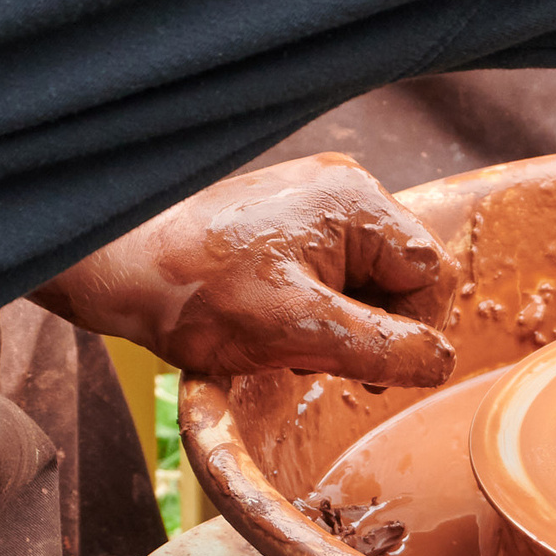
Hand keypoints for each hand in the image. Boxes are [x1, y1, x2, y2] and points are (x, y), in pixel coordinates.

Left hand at [32, 153, 456, 386]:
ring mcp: (312, 202)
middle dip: (373, 326)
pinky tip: (278, 325)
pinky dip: (318, 308)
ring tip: (292, 342)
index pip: (430, 273)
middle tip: (323, 357)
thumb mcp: (301, 332)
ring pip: (368, 279)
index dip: (410, 329)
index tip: (364, 366)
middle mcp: (342, 189)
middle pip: (402, 275)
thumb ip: (384, 348)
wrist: (115, 270)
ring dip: (344, 322)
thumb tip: (440, 364)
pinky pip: (334, 272)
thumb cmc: (196, 294)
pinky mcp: (285, 221)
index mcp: (355, 201)